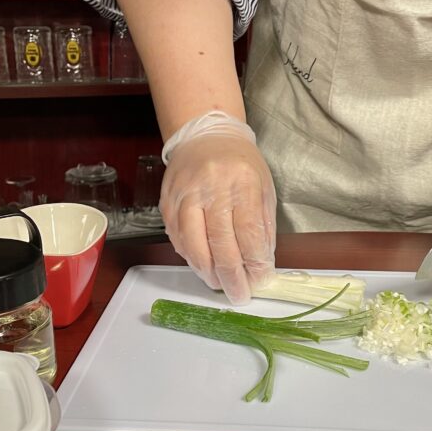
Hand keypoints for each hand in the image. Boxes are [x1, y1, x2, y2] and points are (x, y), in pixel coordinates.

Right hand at [160, 111, 275, 303]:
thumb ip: (263, 226)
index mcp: (243, 183)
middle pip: (221, 244)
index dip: (254, 263)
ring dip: (208, 271)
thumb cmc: (240, 164)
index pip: (249, 233)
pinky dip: (191, 257)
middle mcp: (212, 188)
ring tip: (219, 284)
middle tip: (239, 294)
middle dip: (232, 276)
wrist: (205, 136)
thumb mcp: (263, 188)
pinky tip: (202, 265)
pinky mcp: (168, 201)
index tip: (259, 280)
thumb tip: (261, 264)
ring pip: (194, 245)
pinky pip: (177, 238)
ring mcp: (186, 195)